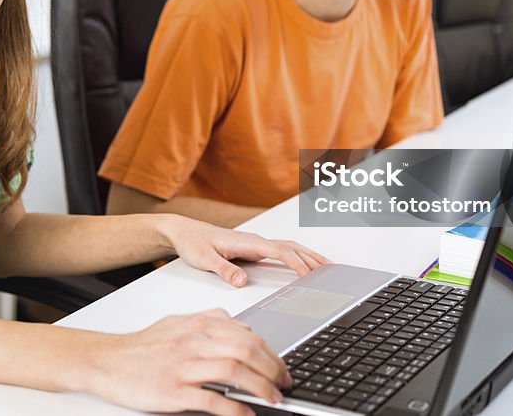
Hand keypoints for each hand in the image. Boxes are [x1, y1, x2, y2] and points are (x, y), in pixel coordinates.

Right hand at [86, 309, 289, 415]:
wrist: (106, 361)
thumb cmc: (142, 346)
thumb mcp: (177, 322)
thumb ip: (209, 321)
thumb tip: (240, 326)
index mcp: (197, 325)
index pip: (247, 335)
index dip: (271, 352)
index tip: (281, 367)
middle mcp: (193, 342)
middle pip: (246, 350)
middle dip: (272, 369)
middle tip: (283, 384)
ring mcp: (183, 366)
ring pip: (234, 370)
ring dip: (260, 387)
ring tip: (273, 398)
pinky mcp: (173, 391)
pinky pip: (211, 399)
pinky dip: (234, 409)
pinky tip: (246, 415)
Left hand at [162, 215, 329, 285]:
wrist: (183, 232)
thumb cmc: (193, 243)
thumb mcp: (204, 259)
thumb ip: (224, 270)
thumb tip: (242, 280)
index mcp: (248, 242)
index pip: (280, 251)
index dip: (297, 263)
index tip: (310, 274)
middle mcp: (255, 240)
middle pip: (291, 247)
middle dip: (311, 258)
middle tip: (329, 272)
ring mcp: (255, 243)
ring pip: (289, 246)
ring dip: (307, 254)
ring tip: (325, 266)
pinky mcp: (253, 247)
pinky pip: (281, 249)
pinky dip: (297, 254)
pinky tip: (302, 262)